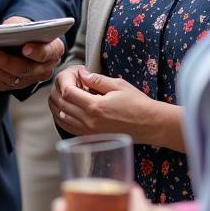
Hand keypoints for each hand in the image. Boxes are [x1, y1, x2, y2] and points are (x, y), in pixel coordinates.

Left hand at [0, 16, 65, 92]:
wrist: (25, 40)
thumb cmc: (26, 30)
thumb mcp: (24, 23)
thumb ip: (18, 26)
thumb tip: (6, 30)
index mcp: (53, 49)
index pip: (46, 53)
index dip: (36, 52)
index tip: (25, 48)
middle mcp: (46, 67)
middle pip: (27, 69)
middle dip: (7, 62)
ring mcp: (33, 79)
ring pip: (15, 80)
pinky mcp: (20, 85)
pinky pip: (5, 86)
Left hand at [49, 67, 165, 143]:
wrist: (150, 125)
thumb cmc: (137, 104)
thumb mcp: (118, 85)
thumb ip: (97, 79)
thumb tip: (82, 73)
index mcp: (95, 107)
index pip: (67, 92)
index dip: (65, 81)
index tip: (72, 75)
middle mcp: (89, 122)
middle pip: (61, 105)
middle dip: (60, 90)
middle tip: (68, 82)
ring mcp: (89, 132)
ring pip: (61, 117)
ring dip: (59, 104)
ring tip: (67, 93)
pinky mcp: (91, 137)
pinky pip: (68, 128)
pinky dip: (63, 117)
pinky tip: (67, 108)